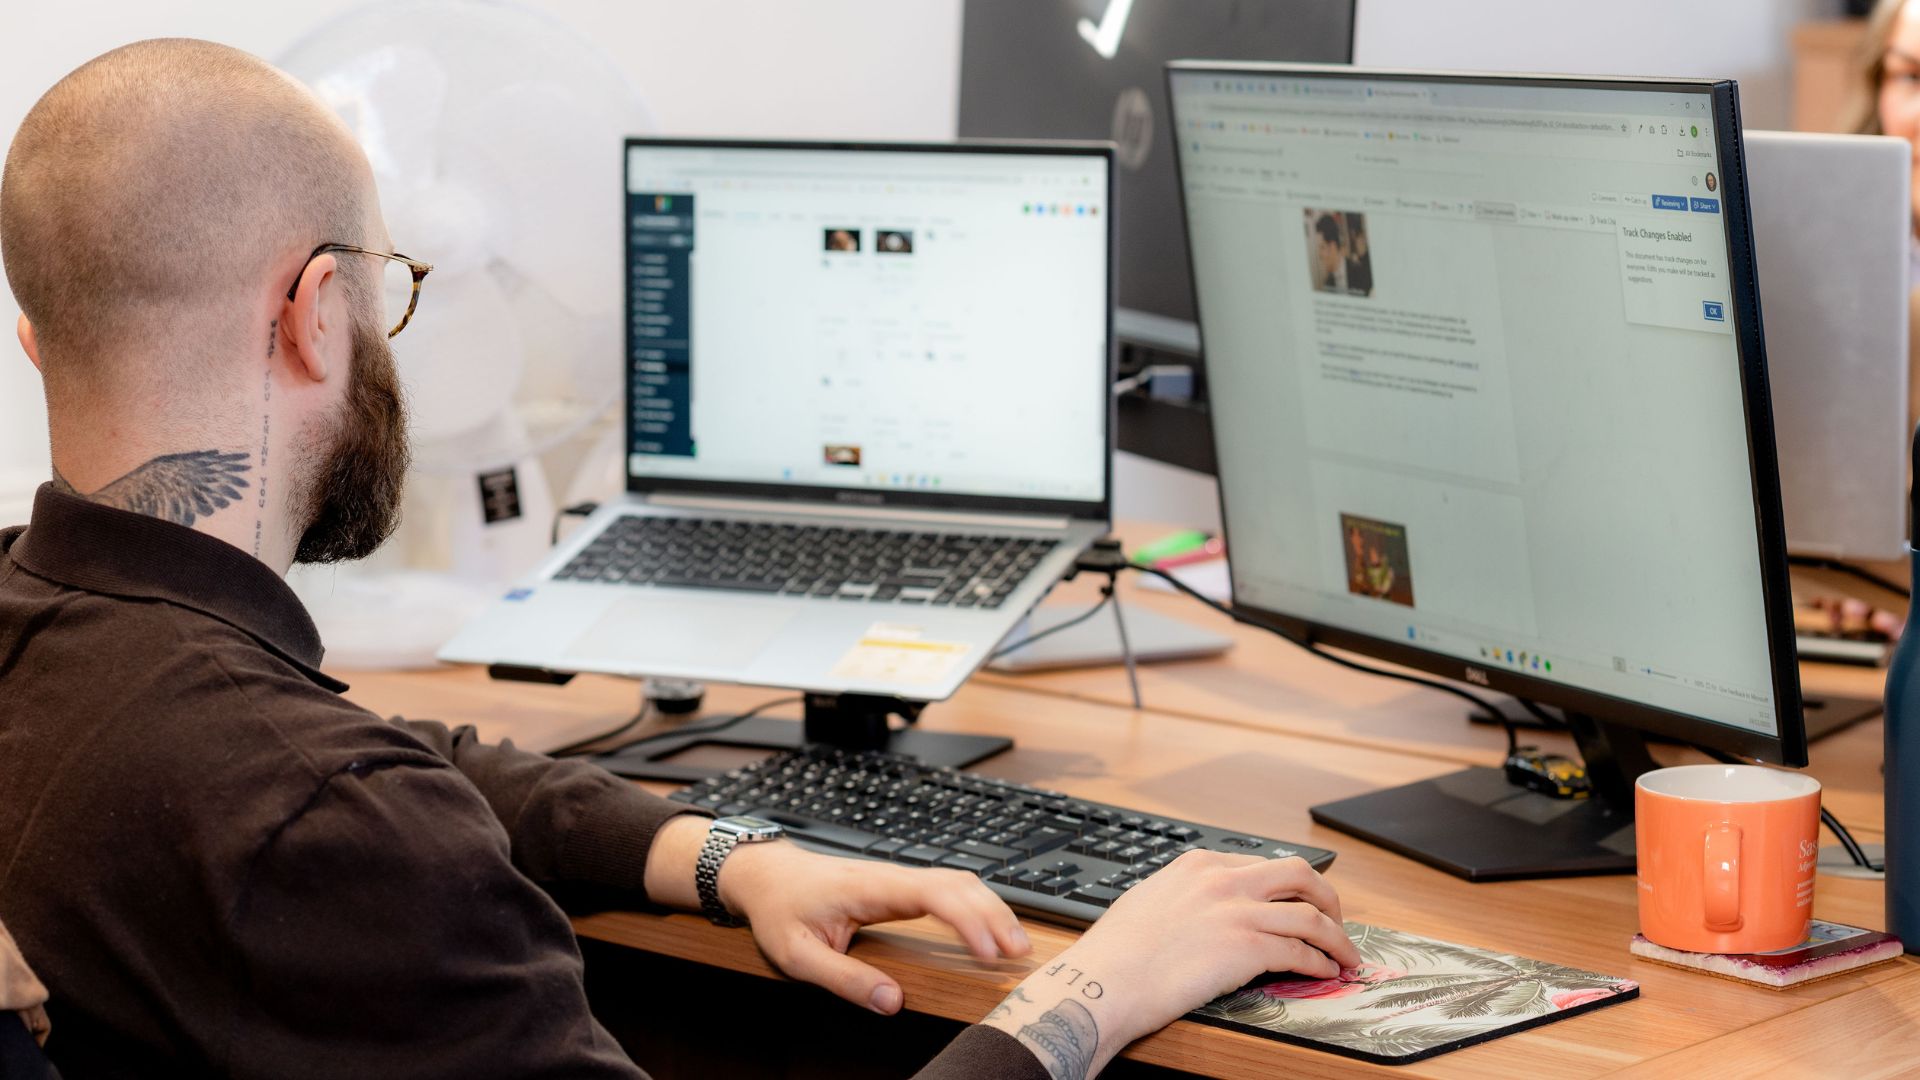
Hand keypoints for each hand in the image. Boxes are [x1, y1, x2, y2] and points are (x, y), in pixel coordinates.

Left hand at [720, 840, 1031, 1014]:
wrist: (766, 874)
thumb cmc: (780, 909)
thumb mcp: (799, 955)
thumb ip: (845, 980)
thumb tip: (894, 1003)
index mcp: (870, 888)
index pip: (933, 894)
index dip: (968, 920)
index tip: (988, 951)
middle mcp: (891, 876)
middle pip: (959, 884)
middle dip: (994, 915)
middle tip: (1019, 953)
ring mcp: (898, 877)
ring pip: (959, 882)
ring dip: (991, 909)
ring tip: (1016, 944)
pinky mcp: (900, 885)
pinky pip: (949, 888)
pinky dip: (977, 906)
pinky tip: (989, 927)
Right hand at [981, 850, 1356, 1079]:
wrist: (1105, 981)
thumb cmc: (1116, 952)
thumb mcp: (1150, 900)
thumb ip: (1184, 896)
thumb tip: (1201, 909)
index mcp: (1199, 865)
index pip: (1262, 864)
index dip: (1290, 886)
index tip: (1301, 901)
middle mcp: (1223, 881)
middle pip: (1299, 875)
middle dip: (1327, 898)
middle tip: (1336, 919)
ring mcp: (1238, 912)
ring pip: (1311, 915)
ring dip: (1337, 938)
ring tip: (1346, 956)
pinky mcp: (1247, 948)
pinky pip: (1301, 952)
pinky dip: (1321, 962)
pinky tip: (1325, 972)